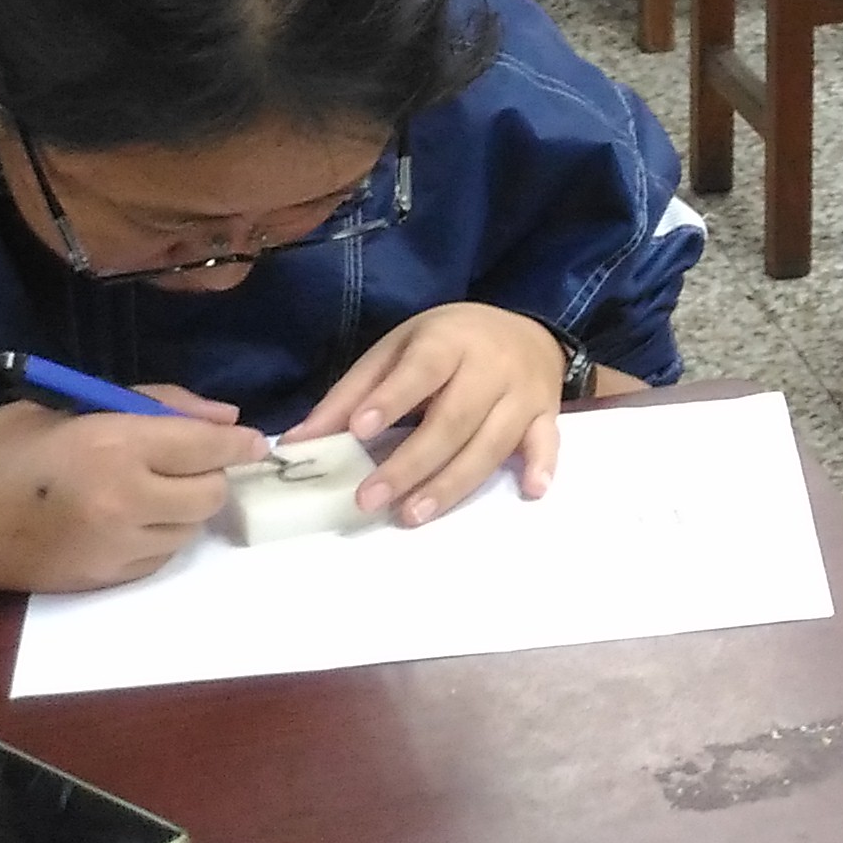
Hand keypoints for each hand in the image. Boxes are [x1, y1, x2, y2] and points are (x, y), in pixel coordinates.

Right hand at [0, 389, 260, 593]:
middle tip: (181, 462)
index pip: (208, 447)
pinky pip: (156, 560)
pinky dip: (155, 539)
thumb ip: (158, 406)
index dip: (239, 442)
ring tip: (141, 489)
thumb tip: (228, 421)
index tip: (253, 440)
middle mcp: (121, 502)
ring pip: (187, 531)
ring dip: (180, 510)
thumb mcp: (76, 403)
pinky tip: (121, 520)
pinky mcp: (94, 582)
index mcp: (113, 446)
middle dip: (207, 476)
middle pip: (210, 495)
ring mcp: (108, 549)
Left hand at [294, 304, 571, 526]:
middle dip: (411, 463)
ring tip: (413, 514)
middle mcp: (492, 366)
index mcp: (449, 341)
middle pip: (454, 420)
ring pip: (492, 442)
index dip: (392, 400)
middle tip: (370, 499)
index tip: (360, 431)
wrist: (527, 329)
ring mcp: (524, 393)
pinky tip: (532, 490)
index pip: (421, 370)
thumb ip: (351, 395)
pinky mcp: (547, 415)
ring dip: (453, 482)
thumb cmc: (448, 343)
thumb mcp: (396, 350)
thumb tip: (294, 445)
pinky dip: (542, 465)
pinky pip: (548, 442)